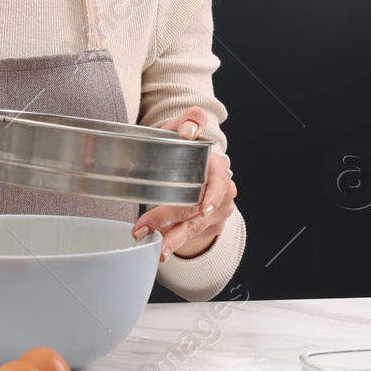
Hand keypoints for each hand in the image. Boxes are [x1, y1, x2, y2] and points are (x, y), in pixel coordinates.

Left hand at [131, 105, 236, 262]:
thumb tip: (190, 129)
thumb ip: (189, 121)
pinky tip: (159, 242)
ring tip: (156, 249)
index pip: (218, 185)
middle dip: (172, 225)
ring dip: (173, 239)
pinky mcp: (212, 227)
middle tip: (147, 231)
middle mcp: (224, 193)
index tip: (203, 210)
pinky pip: (193, 236)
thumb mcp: (184, 129)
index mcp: (218, 169)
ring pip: (194, 228)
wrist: (190, 166)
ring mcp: (219, 213)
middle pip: (198, 213)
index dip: (212, 198)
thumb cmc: (184, 148)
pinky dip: (174, 239)